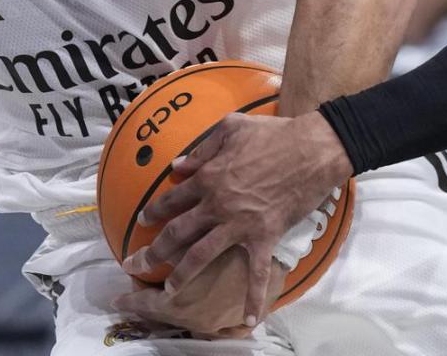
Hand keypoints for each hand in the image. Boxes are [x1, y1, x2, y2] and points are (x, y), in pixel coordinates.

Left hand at [122, 112, 349, 326]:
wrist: (311, 150)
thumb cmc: (272, 134)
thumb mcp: (230, 127)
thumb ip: (201, 148)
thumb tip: (176, 166)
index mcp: (207, 177)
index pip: (173, 198)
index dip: (155, 210)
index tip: (143, 220)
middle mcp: (217, 204)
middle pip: (177, 231)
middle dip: (154, 251)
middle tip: (135, 265)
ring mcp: (239, 224)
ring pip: (202, 254)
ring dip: (183, 274)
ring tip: (169, 290)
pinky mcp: (264, 237)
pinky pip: (256, 273)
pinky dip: (253, 297)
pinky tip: (249, 319)